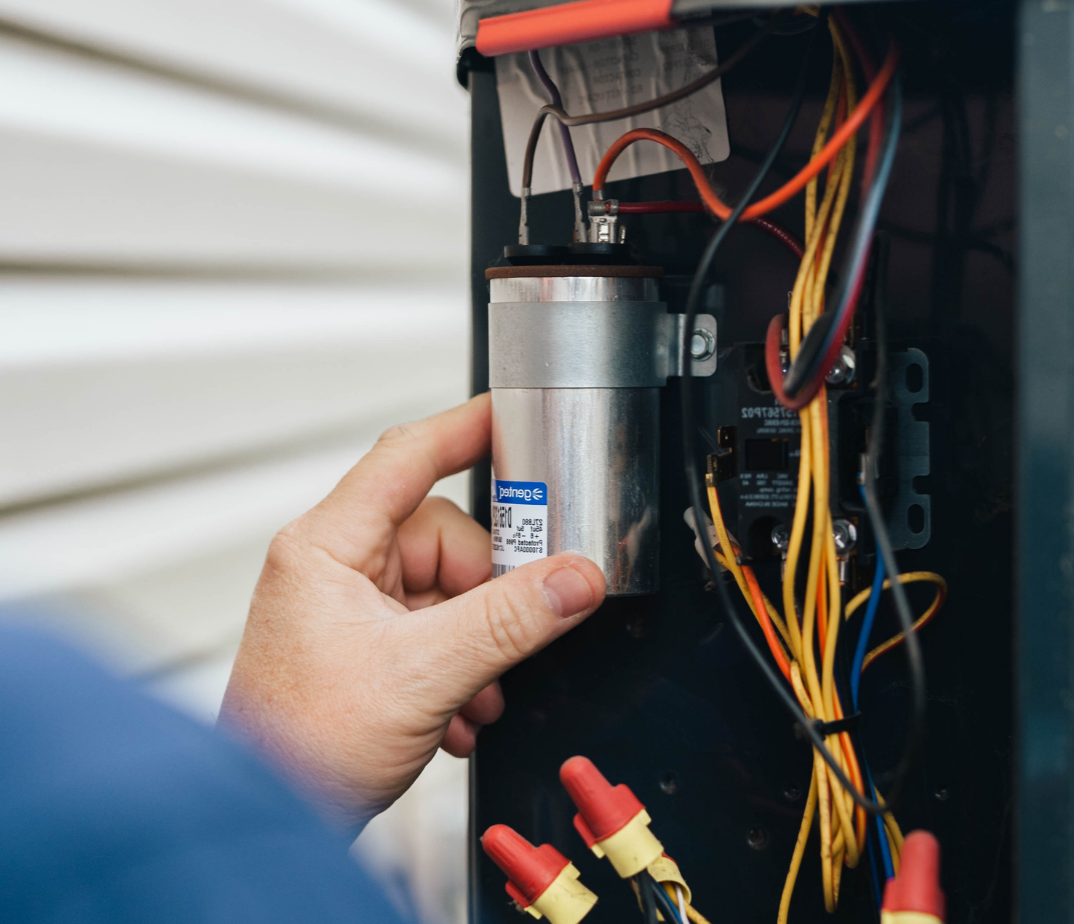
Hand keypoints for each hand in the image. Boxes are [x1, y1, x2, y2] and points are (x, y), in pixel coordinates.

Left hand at [219, 394, 605, 830]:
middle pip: (448, 540)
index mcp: (328, 547)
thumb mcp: (427, 674)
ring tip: (473, 694)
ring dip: (478, 645)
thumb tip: (575, 579)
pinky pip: (434, 633)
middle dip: (489, 596)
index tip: (517, 416)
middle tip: (510, 634)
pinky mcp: (361, 651)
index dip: (468, 429)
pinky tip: (458, 714)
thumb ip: (511, 621)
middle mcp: (333, 568)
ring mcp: (347, 611)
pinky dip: (459, 671)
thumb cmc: (301, 745)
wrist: (273, 820)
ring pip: (448, 594)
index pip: (409, 457)